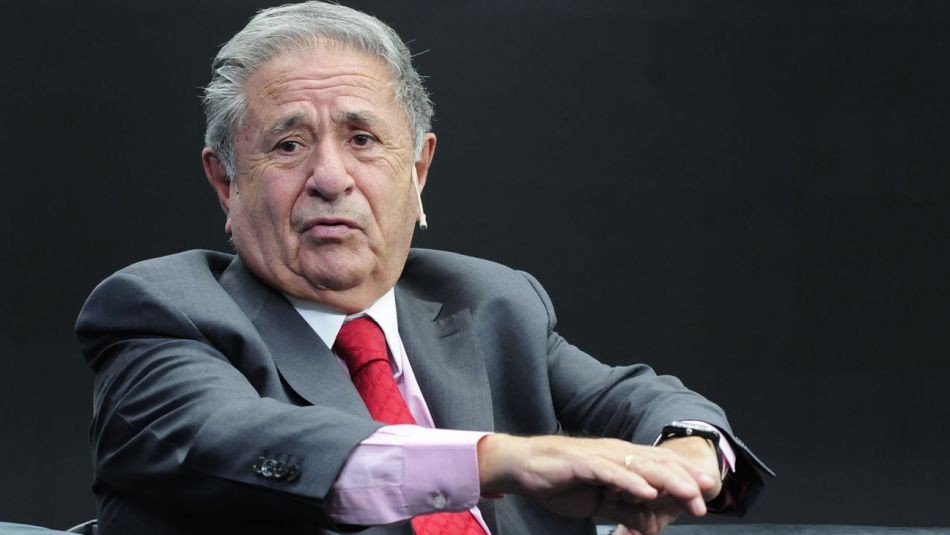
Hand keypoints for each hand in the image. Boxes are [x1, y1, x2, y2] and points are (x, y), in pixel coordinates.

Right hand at [477, 434, 717, 533]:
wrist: (521, 467)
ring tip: (688, 494)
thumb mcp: (597, 502)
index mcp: (619, 462)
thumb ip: (623, 510)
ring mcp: (599, 457)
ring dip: (666, 481)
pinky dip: (630, 482)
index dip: (683, 478)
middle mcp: (614, 454)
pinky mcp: (582, 463)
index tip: (707, 494)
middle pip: (656, 465)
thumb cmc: (558, 481)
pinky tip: (646, 492)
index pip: (658, 467)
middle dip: (684, 481)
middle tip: (707, 498)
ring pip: (639, 467)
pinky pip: (611, 473)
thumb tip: (648, 523)